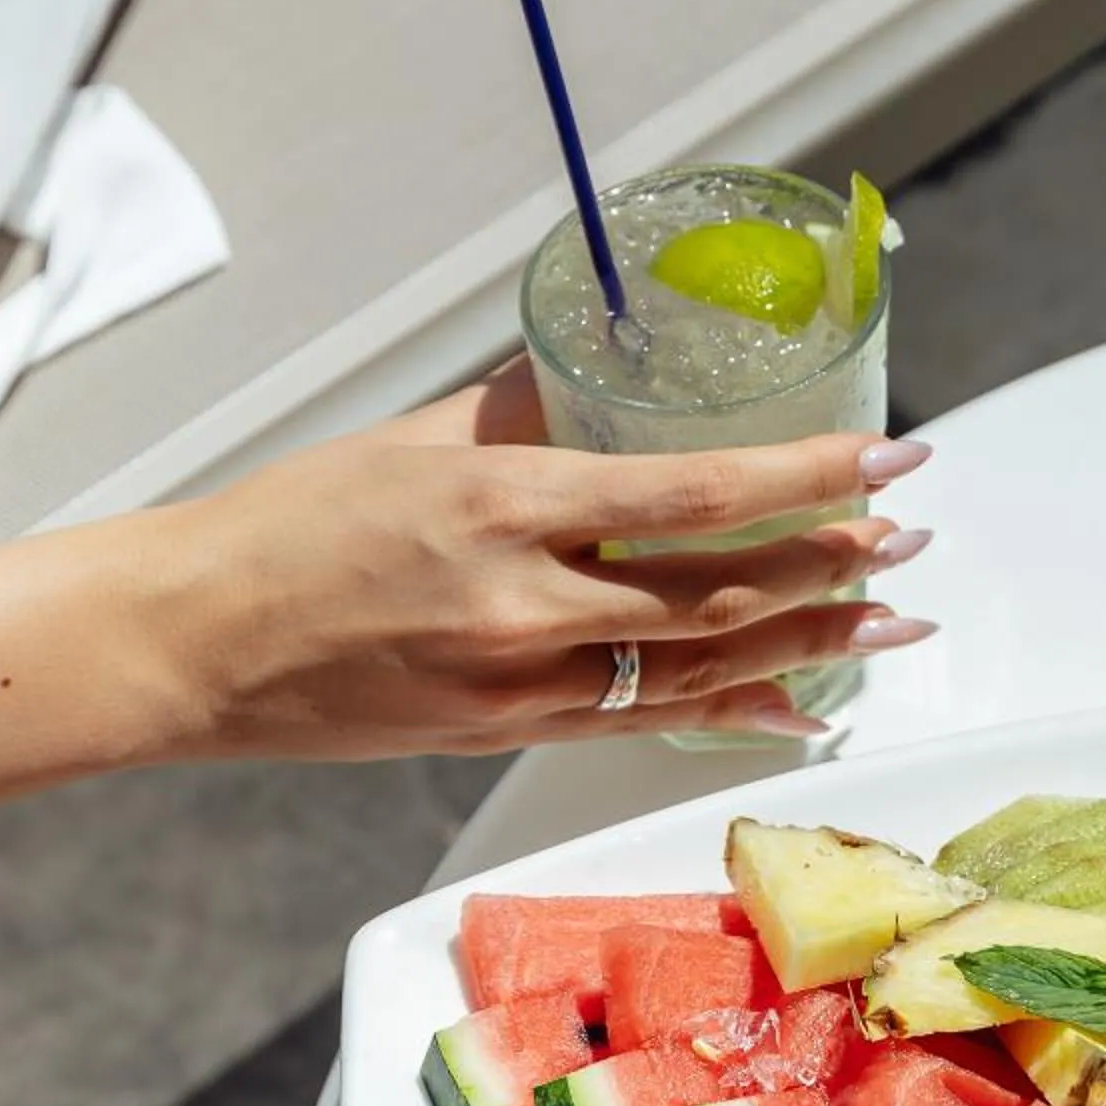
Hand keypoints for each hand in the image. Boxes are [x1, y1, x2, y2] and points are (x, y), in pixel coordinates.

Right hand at [163, 359, 935, 755]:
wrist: (192, 644)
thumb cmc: (291, 522)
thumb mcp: (418, 436)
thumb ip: (533, 408)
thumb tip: (620, 371)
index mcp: (505, 505)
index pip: (696, 492)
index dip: (810, 477)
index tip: (892, 456)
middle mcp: (524, 605)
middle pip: (720, 592)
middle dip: (835, 567)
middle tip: (913, 542)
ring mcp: (517, 685)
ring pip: (699, 668)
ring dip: (810, 643)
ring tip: (894, 621)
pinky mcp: (501, 734)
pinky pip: (643, 721)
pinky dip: (733, 711)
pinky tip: (802, 704)